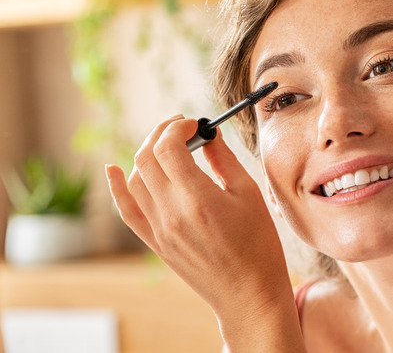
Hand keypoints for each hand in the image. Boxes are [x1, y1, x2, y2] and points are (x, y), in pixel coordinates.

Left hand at [105, 115, 301, 349]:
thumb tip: (208, 135)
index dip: (178, 128)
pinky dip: (117, 187)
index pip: (169, 148)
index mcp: (198, 198)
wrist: (248, 292)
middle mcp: (171, 212)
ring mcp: (159, 229)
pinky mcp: (155, 242)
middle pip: (147, 158)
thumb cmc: (258, 244)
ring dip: (147, 154)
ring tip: (168, 146)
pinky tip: (113, 169)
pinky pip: (127, 210)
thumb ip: (224, 160)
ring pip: (135, 179)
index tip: (194, 123)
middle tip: (181, 127)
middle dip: (161, 133)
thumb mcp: (249, 195)